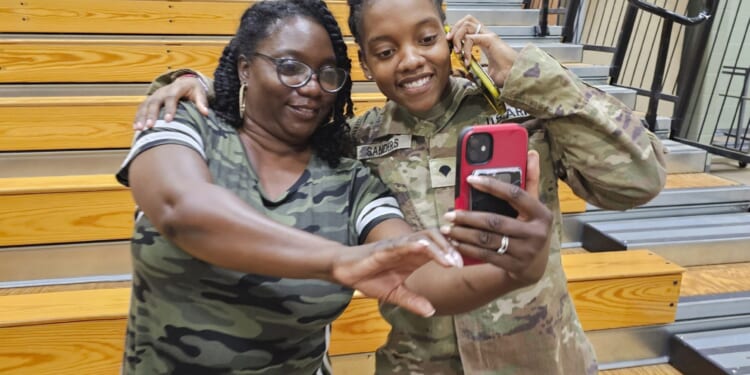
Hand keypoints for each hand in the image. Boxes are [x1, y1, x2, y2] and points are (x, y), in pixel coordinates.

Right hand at [133, 75, 209, 129]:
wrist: (185, 81)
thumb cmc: (193, 89)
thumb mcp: (200, 92)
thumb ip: (202, 102)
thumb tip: (205, 112)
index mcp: (176, 88)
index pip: (171, 98)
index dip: (169, 108)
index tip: (168, 120)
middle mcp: (163, 91)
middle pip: (155, 102)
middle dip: (151, 114)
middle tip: (150, 126)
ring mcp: (155, 95)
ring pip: (146, 105)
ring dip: (141, 117)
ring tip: (140, 129)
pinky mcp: (150, 100)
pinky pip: (141, 108)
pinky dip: (137, 117)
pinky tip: (135, 128)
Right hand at [331, 229, 461, 316]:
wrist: (344, 271)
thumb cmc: (369, 277)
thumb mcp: (395, 294)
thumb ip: (413, 301)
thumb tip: (431, 311)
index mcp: (414, 257)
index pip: (440, 249)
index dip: (454, 254)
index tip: (466, 268)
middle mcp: (409, 247)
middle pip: (437, 238)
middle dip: (451, 249)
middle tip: (461, 265)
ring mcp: (398, 245)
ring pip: (424, 237)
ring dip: (439, 247)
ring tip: (450, 261)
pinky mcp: (385, 248)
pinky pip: (403, 243)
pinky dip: (416, 244)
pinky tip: (426, 248)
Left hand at [441, 150, 551, 283]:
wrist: (535, 266)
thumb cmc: (530, 228)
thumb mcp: (533, 206)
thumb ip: (530, 180)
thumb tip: (530, 153)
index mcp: (542, 213)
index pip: (515, 194)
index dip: (492, 185)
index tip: (469, 179)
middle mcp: (536, 233)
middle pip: (496, 221)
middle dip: (469, 217)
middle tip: (449, 214)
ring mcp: (526, 252)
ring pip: (488, 240)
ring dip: (464, 234)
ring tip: (448, 228)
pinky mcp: (514, 266)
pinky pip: (486, 256)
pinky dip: (467, 249)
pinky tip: (455, 242)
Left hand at [447, 15, 518, 86]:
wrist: (516, 77)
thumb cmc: (505, 76)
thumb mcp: (485, 72)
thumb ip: (475, 70)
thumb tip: (466, 74)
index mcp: (485, 40)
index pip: (468, 26)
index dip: (457, 33)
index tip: (452, 46)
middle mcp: (486, 35)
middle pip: (466, 20)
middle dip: (455, 29)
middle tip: (450, 42)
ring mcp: (489, 36)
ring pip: (467, 24)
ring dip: (457, 36)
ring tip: (457, 51)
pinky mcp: (490, 40)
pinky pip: (471, 38)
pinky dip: (465, 49)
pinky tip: (467, 60)